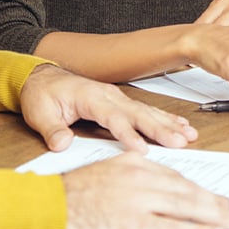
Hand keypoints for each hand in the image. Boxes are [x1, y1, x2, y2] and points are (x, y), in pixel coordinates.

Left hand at [20, 63, 198, 152]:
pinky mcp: (120, 102)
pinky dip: (164, 118)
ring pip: (147, 111)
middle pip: (138, 113)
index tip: (142, 150)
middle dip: (160, 128)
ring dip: (168, 123)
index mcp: (91, 97)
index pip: (113, 117)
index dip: (129, 134)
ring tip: (188, 135)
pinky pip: (145, 110)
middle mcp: (109, 95)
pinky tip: (179, 125)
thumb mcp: (39, 112)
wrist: (41, 77)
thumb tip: (63, 144)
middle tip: (180, 142)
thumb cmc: (42, 94)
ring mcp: (116, 97)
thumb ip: (52, 129)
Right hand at [62, 151, 228, 228]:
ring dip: (215, 215)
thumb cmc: (73, 191)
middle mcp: (142, 177)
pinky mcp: (133, 224)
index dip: (200, 189)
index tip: (216, 196)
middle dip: (216, 201)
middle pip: (188, 189)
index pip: (176, 176)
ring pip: (187, 207)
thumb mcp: (108, 170)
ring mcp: (139, 200)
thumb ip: (133, 174)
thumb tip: (154, 180)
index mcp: (136, 163)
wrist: (48, 204)